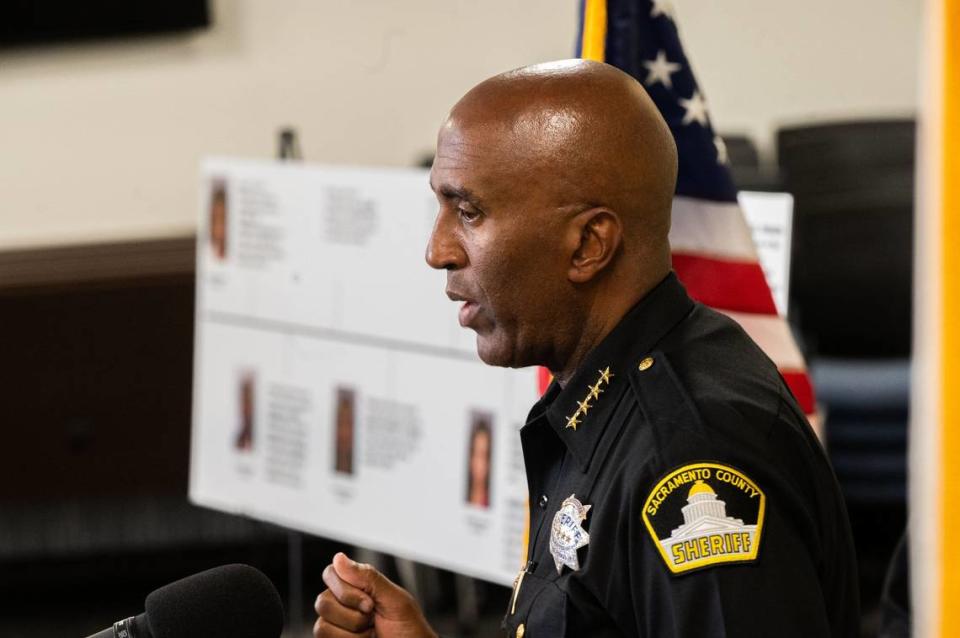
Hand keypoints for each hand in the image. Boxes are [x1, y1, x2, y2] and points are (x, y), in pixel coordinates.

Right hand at [314, 552, 438, 637]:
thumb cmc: (409, 629)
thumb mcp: (395, 599)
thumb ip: (368, 577)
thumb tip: (339, 558)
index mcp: (358, 588)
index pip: (331, 574)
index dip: (345, 588)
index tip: (370, 600)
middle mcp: (343, 606)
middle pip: (323, 601)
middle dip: (353, 613)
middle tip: (373, 617)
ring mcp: (337, 627)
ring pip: (321, 625)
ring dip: (353, 630)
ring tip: (370, 632)